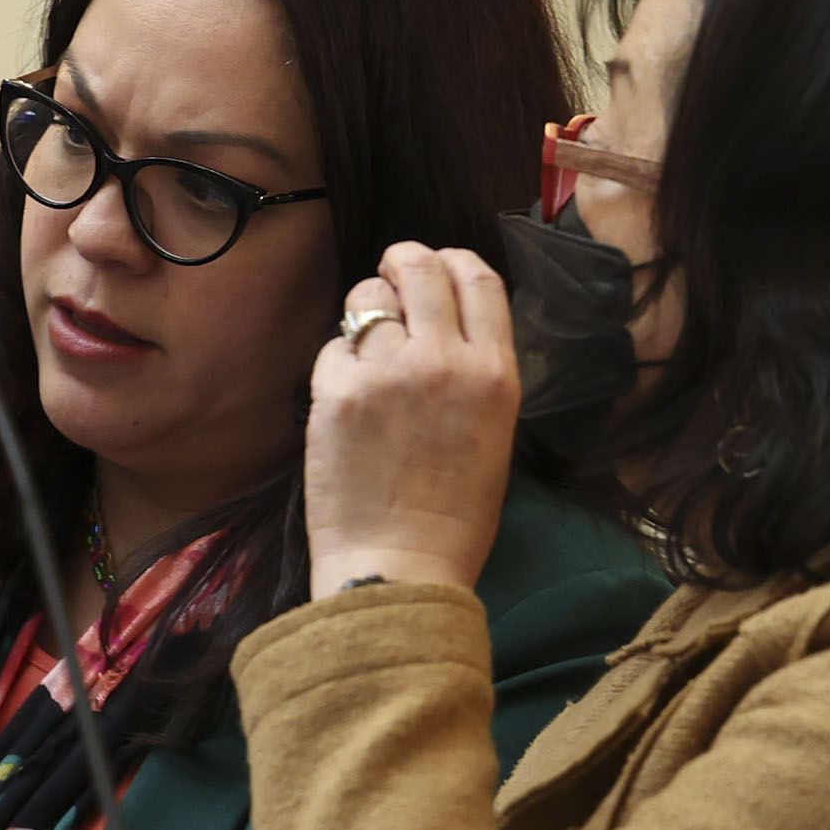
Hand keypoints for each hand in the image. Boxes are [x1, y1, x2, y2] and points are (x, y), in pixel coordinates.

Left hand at [304, 242, 520, 593]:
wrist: (399, 569)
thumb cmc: (453, 520)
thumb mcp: (492, 435)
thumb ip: (474, 374)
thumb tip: (442, 330)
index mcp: (496, 373)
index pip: (479, 278)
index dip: (453, 260)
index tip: (436, 264)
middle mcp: (445, 360)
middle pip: (420, 267)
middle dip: (401, 261)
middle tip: (389, 274)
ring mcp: (388, 372)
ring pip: (367, 299)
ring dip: (364, 312)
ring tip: (366, 344)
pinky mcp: (338, 392)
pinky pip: (333, 348)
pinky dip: (337, 363)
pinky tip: (345, 398)